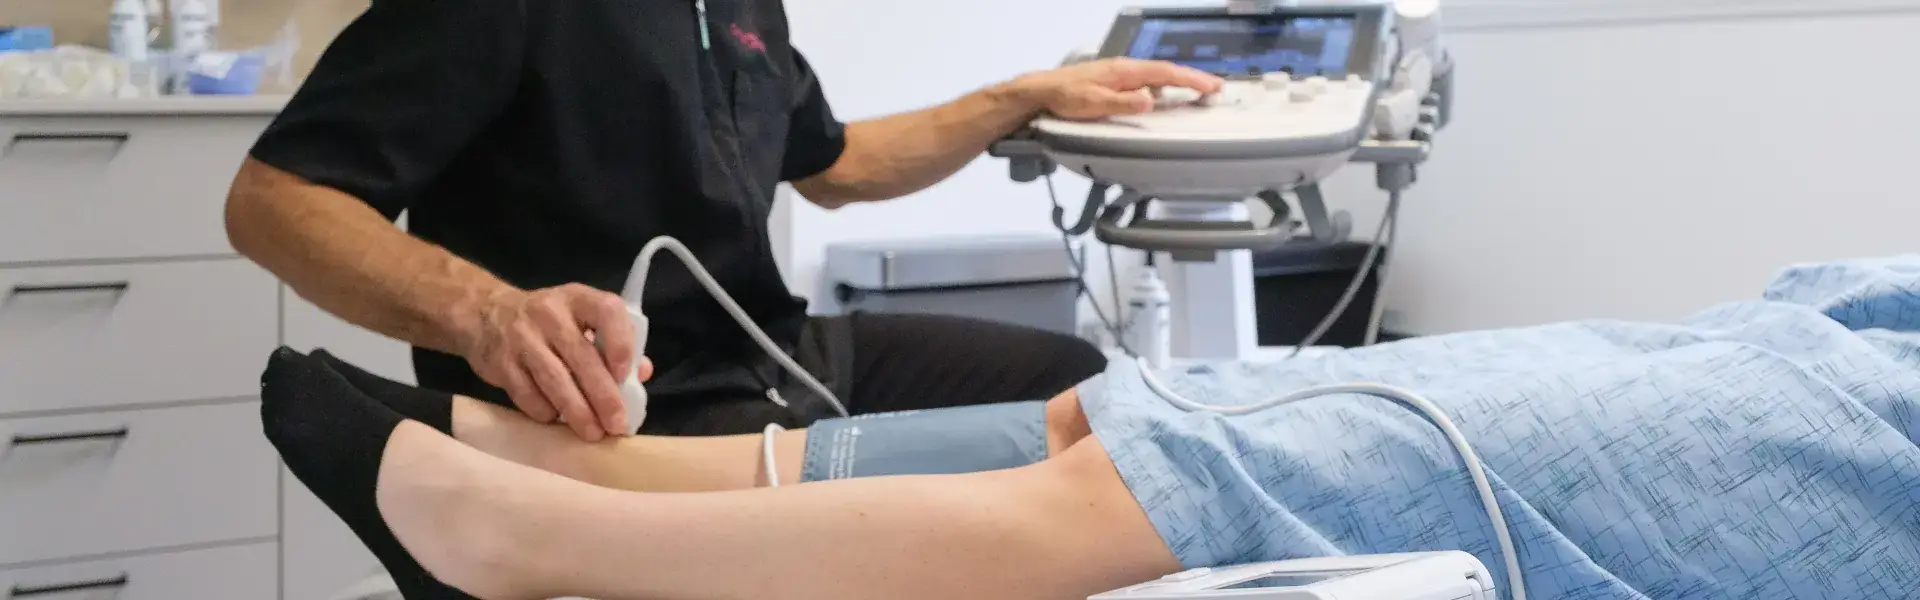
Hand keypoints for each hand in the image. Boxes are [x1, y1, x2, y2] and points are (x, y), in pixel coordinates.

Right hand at [461, 284, 655, 440]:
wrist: (485, 314)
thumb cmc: (549, 322)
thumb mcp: (581, 318)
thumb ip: (613, 342)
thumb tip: (643, 373)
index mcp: (578, 299)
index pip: (607, 312)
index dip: (621, 344)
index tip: (626, 375)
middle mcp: (550, 313)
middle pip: (582, 357)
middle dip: (603, 397)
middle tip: (617, 425)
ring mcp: (522, 337)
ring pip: (554, 380)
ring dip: (577, 412)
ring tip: (592, 433)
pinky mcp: (500, 362)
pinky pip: (526, 393)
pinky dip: (544, 411)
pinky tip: (555, 420)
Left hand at [1009, 58, 1223, 120]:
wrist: (1043, 91)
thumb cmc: (1066, 97)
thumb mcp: (1095, 104)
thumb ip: (1124, 104)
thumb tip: (1150, 102)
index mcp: (1125, 72)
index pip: (1165, 73)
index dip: (1191, 80)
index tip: (1211, 86)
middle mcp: (1125, 69)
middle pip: (1166, 72)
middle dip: (1192, 79)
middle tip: (1215, 88)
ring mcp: (1120, 74)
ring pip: (1157, 76)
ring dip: (1179, 82)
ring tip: (1198, 90)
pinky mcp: (1114, 81)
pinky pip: (1146, 81)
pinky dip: (1162, 86)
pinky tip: (1163, 96)